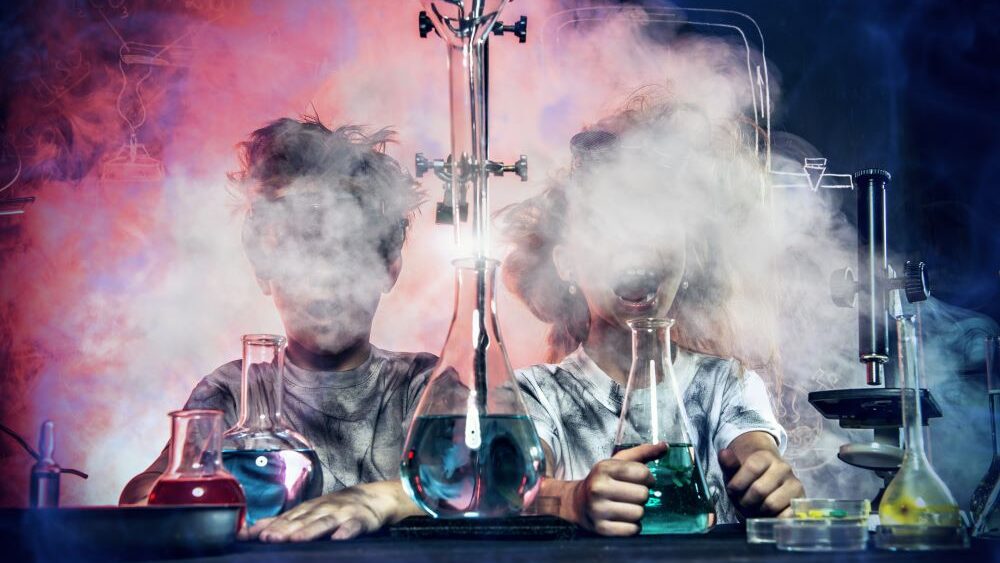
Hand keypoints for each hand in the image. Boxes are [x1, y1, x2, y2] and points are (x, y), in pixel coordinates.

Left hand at [243, 480, 416, 541]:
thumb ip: (281, 521)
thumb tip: (248, 531)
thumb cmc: (335, 508)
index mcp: (308, 509)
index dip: (270, 527)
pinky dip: (345, 532)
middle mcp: (322, 509)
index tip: (254, 536)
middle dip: (285, 529)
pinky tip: (338, 539)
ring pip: (323, 522)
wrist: (373, 497)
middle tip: (269, 539)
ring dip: (310, 531)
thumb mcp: (308, 511)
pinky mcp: (361, 520)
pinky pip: (353, 527)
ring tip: (296, 540)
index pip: (286, 518)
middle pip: (301, 520)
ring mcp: (341, 513)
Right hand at [570, 442, 667, 535]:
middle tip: (632, 494)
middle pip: (643, 494)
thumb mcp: (618, 462)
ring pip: (639, 513)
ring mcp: (598, 510)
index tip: (644, 480)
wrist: (577, 503)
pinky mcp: (601, 529)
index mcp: (603, 469)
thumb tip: (665, 446)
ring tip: (627, 506)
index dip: (649, 478)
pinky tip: (623, 519)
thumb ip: (642, 453)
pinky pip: (632, 530)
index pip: (642, 473)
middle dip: (642, 495)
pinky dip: (633, 526)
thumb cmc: (603, 480)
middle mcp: (598, 488)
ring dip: (637, 511)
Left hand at [718, 447, 802, 516]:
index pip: (751, 468)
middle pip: (759, 490)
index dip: (737, 484)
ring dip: (758, 512)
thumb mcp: (734, 472)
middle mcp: (783, 468)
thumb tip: (723, 453)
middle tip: (743, 503)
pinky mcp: (801, 502)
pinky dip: (773, 519)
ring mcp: (795, 485)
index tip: (732, 490)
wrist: (766, 483)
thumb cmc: (747, 479)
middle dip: (746, 501)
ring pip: (771, 504)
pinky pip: (786, 515)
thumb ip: (728, 464)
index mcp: (766, 457)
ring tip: (755, 508)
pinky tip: (767, 515)